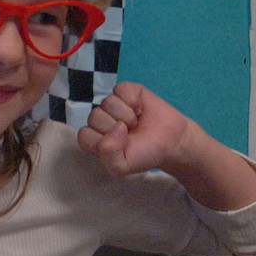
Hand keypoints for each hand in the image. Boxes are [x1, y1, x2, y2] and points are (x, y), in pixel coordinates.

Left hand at [77, 81, 191, 176]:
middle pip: (95, 117)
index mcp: (96, 139)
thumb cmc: (146, 154)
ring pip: (108, 102)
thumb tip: (115, 127)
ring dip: (127, 115)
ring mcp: (113, 104)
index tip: (121, 146)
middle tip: (132, 134)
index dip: (102, 141)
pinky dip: (133, 99)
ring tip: (137, 122)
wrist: (171, 142)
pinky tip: (140, 109)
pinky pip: (120, 89)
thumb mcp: (123, 166)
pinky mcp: (127, 91)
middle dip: (116, 128)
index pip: (84, 135)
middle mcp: (102, 120)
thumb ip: (108, 155)